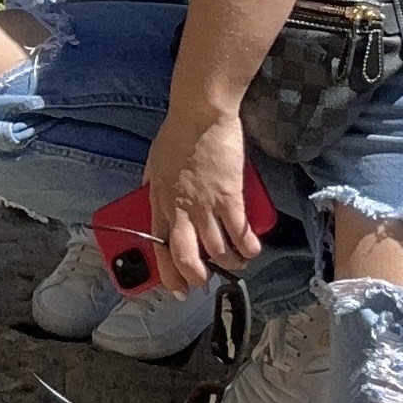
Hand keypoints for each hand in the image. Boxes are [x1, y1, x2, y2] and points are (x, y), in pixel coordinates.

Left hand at [143, 100, 259, 288]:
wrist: (201, 114)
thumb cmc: (177, 133)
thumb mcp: (154, 163)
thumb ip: (153, 185)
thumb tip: (150, 195)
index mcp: (159, 202)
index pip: (158, 248)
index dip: (168, 273)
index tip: (176, 287)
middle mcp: (180, 210)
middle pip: (186, 258)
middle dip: (197, 278)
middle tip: (206, 282)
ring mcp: (205, 206)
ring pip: (217, 251)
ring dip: (229, 263)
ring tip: (236, 263)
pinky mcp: (230, 198)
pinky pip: (240, 234)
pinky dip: (248, 247)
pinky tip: (252, 249)